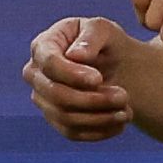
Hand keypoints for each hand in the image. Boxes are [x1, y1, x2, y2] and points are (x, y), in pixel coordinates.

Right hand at [24, 14, 140, 141]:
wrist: (113, 63)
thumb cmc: (103, 42)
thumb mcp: (103, 29)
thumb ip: (91, 36)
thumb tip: (75, 55)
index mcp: (42, 46)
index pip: (50, 64)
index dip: (73, 74)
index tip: (99, 78)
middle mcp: (36, 75)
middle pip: (56, 95)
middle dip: (92, 99)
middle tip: (124, 96)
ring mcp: (43, 100)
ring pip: (65, 118)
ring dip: (100, 118)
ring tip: (127, 110)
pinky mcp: (56, 120)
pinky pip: (73, 133)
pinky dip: (99, 131)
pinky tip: (120, 122)